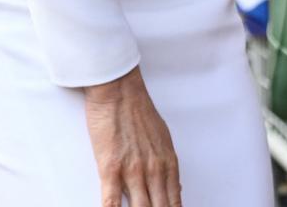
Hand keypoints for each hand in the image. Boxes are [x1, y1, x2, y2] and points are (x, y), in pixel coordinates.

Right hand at [84, 65, 181, 206]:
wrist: (119, 90)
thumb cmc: (138, 110)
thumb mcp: (162, 138)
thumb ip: (167, 165)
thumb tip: (175, 188)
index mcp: (167, 162)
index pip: (174, 201)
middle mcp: (154, 169)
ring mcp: (133, 170)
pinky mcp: (111, 168)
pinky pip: (112, 202)